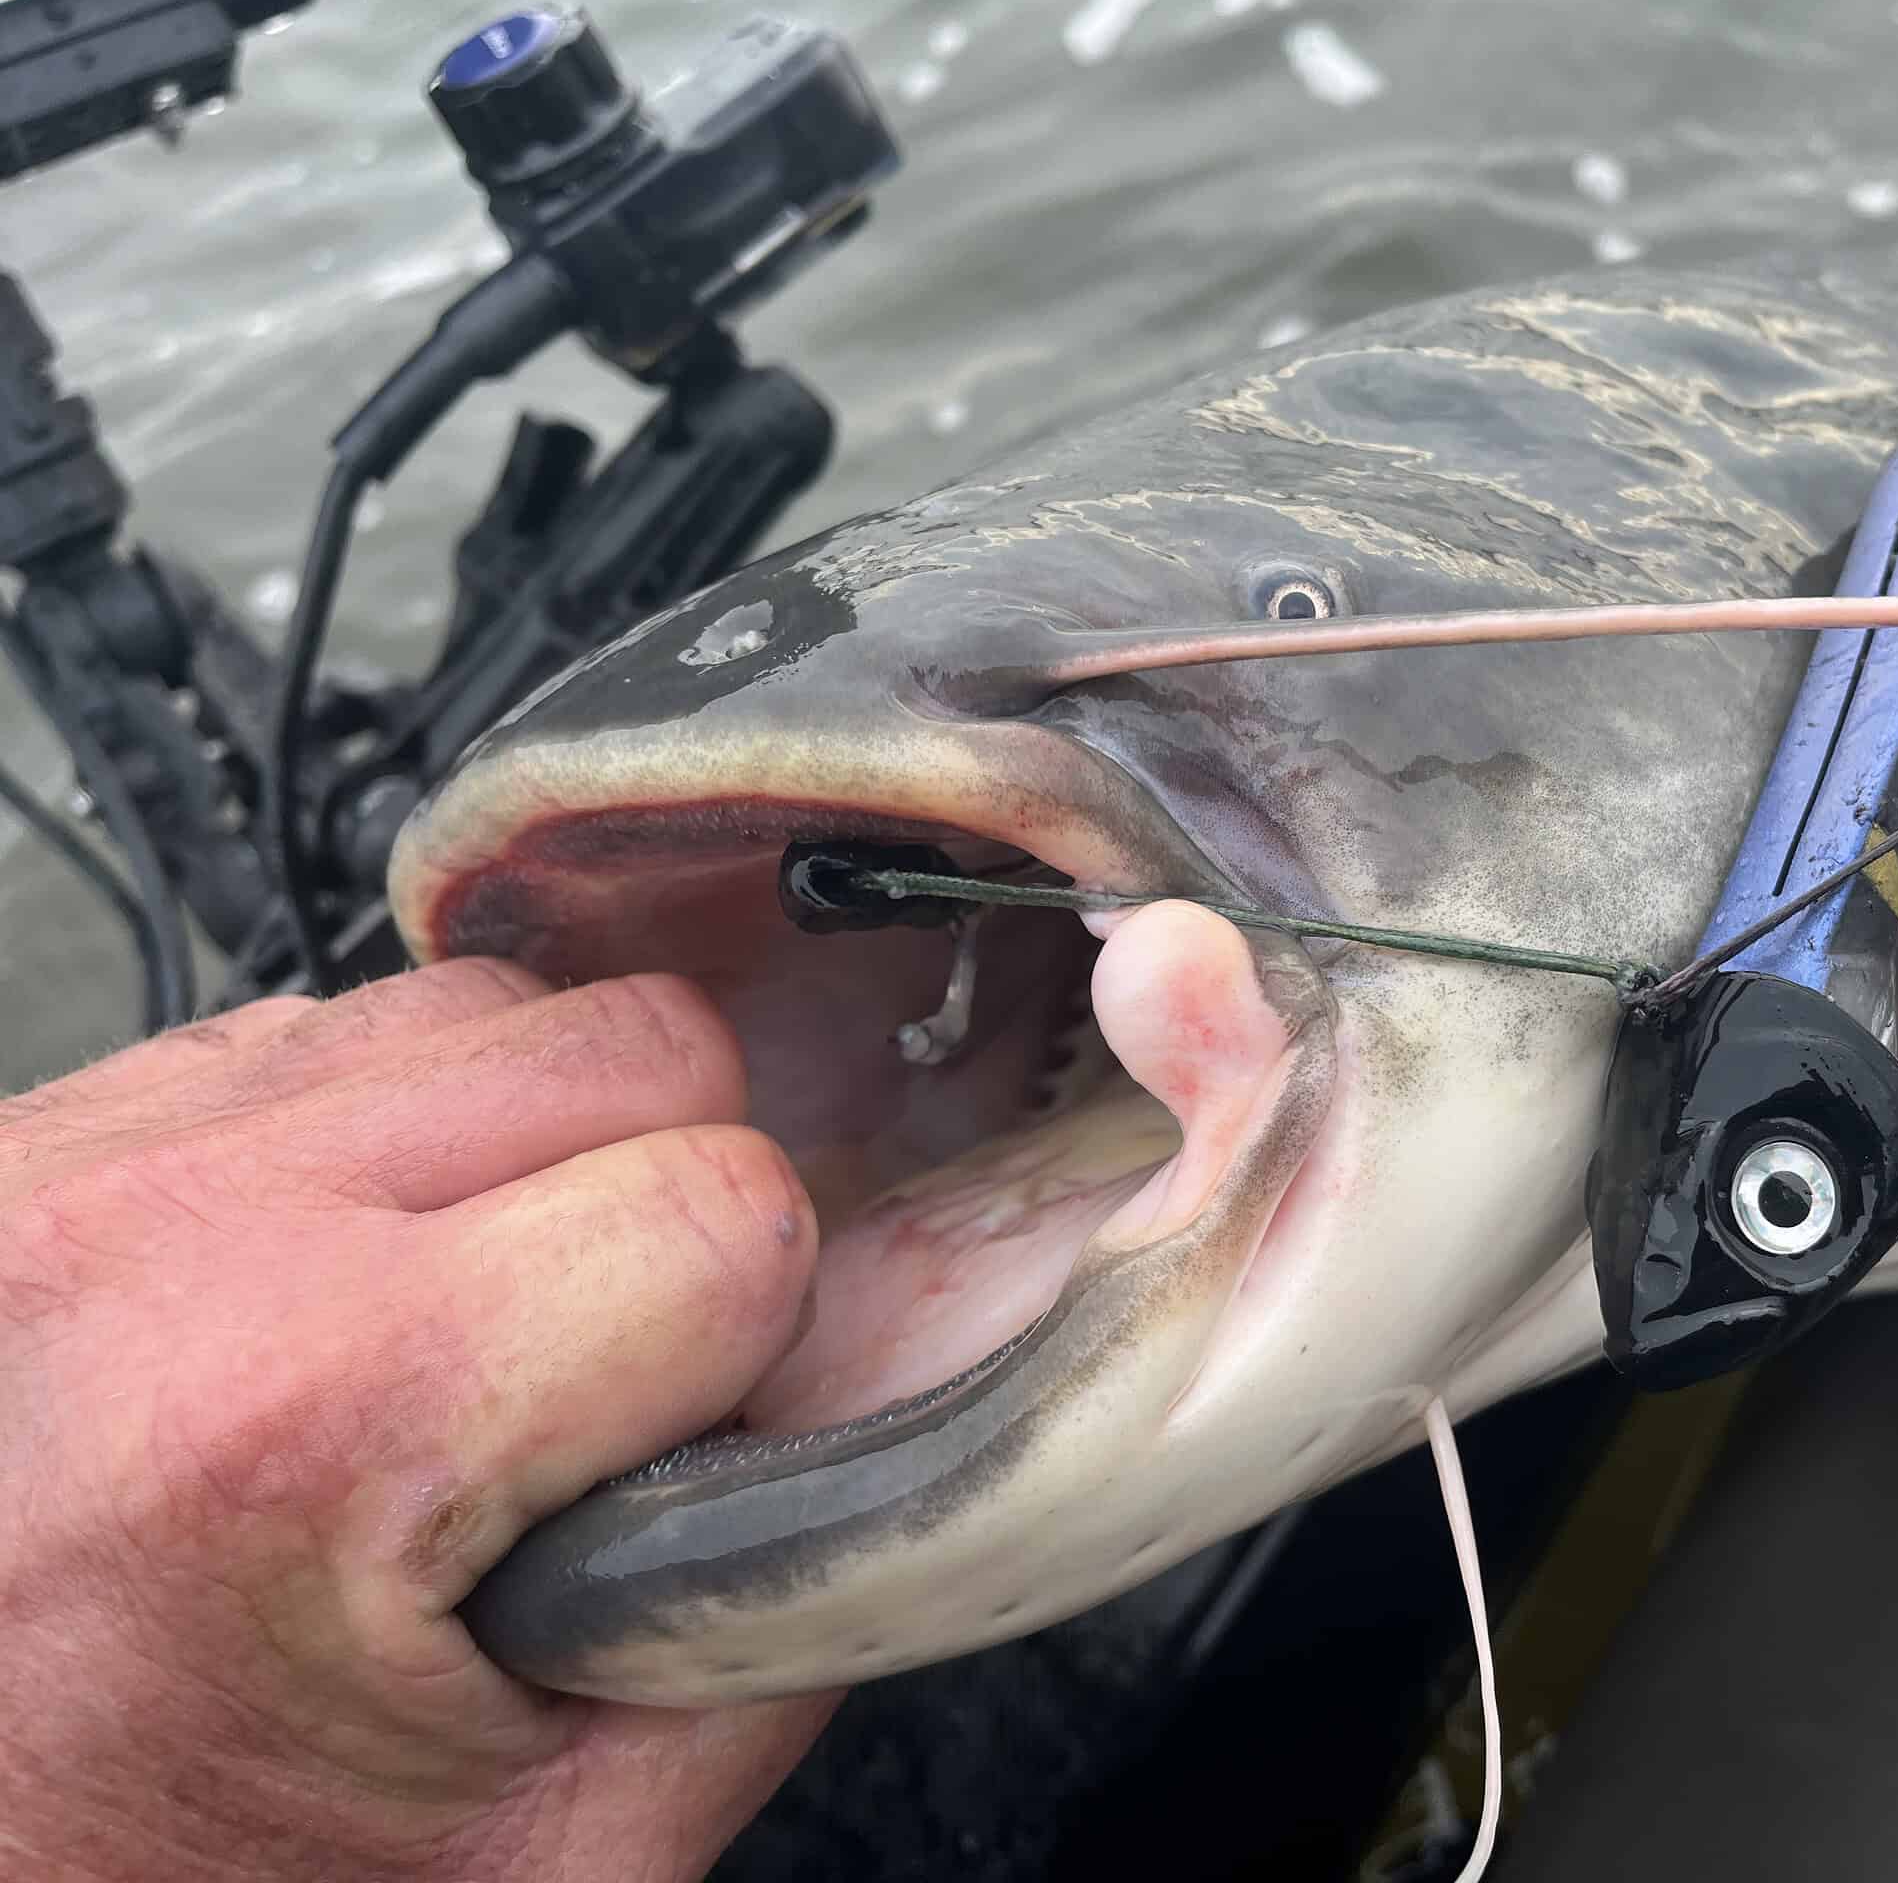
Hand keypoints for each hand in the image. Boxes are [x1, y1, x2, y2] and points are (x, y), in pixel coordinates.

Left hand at [0, 961, 837, 1880]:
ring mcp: (83, 1161)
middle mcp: (171, 1237)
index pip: (731, 1208)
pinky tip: (355, 1300)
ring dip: (538, 1150)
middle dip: (676, 1204)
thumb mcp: (559, 1844)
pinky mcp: (41, 1134)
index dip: (765, 1339)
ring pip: (490, 1004)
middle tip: (594, 1393)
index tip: (693, 1445)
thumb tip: (905, 1392)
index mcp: (314, 1416)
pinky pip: (330, 1032)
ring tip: (464, 1347)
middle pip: (632, 1045)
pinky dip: (394, 1141)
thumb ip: (785, 1608)